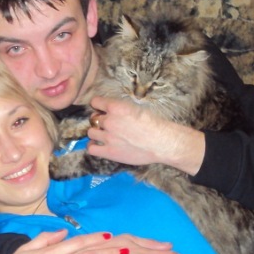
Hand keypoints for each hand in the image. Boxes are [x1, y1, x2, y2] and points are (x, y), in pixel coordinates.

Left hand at [87, 96, 205, 175]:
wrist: (161, 142)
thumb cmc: (154, 124)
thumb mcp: (137, 108)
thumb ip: (121, 108)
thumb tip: (114, 110)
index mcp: (116, 107)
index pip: (95, 102)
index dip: (98, 106)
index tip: (101, 109)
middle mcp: (109, 121)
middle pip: (93, 118)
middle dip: (99, 120)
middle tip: (108, 124)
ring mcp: (108, 137)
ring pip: (91, 133)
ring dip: (96, 133)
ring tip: (103, 135)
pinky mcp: (109, 152)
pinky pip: (91, 149)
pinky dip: (93, 146)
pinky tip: (99, 145)